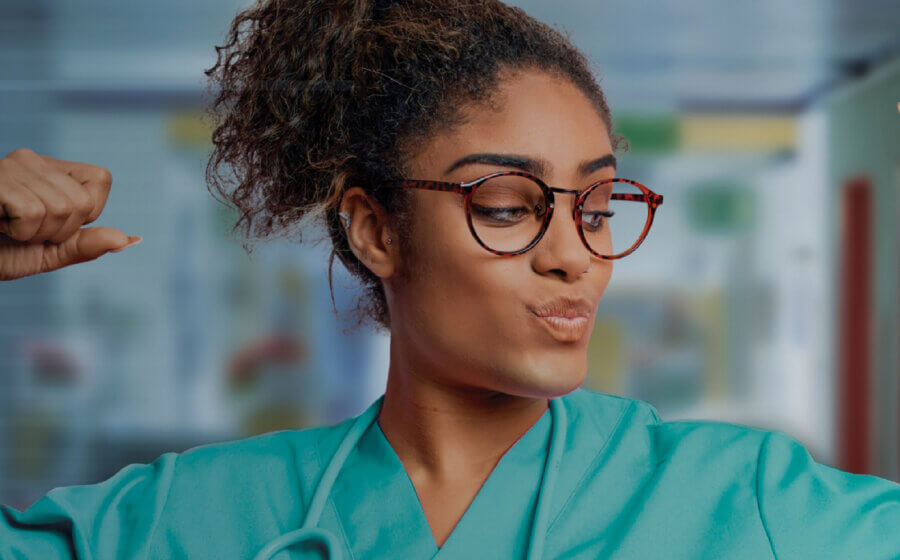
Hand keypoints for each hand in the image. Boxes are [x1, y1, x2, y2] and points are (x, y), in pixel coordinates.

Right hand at [0, 147, 141, 280]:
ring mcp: (11, 166)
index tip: (52, 224)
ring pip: (60, 209)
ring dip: (34, 234)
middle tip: (24, 231)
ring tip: (7, 227)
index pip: (100, 179)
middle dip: (58, 231)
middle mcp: (33, 160)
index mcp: (52, 172)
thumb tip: (129, 239)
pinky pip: (33, 212)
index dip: (87, 212)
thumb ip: (86, 245)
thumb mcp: (49, 253)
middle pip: (82, 203)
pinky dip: (17, 231)